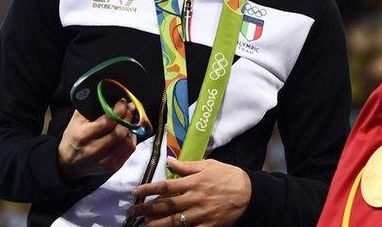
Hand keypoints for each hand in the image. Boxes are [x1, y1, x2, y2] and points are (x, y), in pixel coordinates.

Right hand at [57, 100, 136, 180]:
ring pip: (128, 142)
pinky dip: (131, 139)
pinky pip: (129, 150)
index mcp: (83, 135)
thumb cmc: (73, 138)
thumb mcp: (75, 121)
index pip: (109, 121)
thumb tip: (106, 95)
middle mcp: (94, 150)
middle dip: (128, 117)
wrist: (68, 164)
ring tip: (127, 121)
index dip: (119, 109)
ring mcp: (105, 161)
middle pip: (120, 132)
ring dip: (131, 128)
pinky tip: (127, 133)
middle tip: (129, 108)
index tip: (122, 101)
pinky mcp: (113, 167)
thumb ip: (89, 107)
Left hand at [127, 158, 251, 226]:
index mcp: (193, 182)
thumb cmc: (228, 176)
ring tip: (143, 224)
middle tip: (131, 212)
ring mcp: (200, 215)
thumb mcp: (208, 165)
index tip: (135, 192)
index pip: (165, 186)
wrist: (249, 194)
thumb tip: (170, 161)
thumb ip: (187, 166)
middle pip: (165, 205)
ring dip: (156, 223)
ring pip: (173, 221)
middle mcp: (194, 199)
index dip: (148, 190)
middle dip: (146, 209)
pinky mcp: (207, 226)